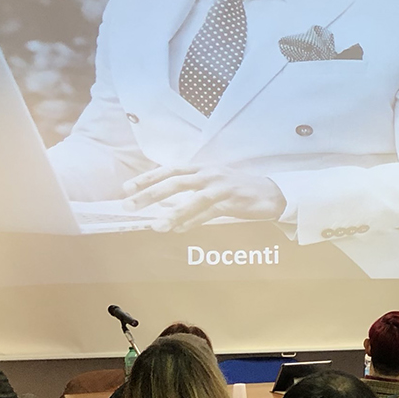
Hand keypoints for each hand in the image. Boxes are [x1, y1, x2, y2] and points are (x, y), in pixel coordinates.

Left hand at [124, 165, 287, 231]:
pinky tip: (179, 229)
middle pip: (175, 182)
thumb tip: (164, 205)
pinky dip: (193, 222)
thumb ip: (190, 190)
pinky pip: (208, 213)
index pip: (169, 170)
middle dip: (150, 193)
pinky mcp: (232, 202)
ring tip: (156, 226)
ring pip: (191, 199)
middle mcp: (209, 174)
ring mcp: (221, 188)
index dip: (147, 178)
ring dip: (172, 213)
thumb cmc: (237, 189)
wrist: (271, 193)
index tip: (127, 188)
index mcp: (201, 168)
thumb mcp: (212, 183)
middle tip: (129, 204)